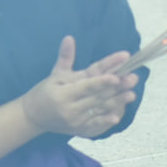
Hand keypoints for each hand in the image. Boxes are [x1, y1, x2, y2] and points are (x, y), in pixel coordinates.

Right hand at [22, 36, 138, 137]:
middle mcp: (69, 109)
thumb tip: (69, 38)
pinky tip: (117, 116)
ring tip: (131, 94)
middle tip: (133, 79)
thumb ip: (65, 57)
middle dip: (116, 89)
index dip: (102, 81)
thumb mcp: (55, 74)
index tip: (116, 76)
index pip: (86, 86)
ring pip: (99, 110)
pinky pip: (95, 125)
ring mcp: (75, 121)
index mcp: (63, 94)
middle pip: (97, 97)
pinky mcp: (78, 129)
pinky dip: (106, 120)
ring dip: (117, 103)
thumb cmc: (45, 91)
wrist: (33, 117)